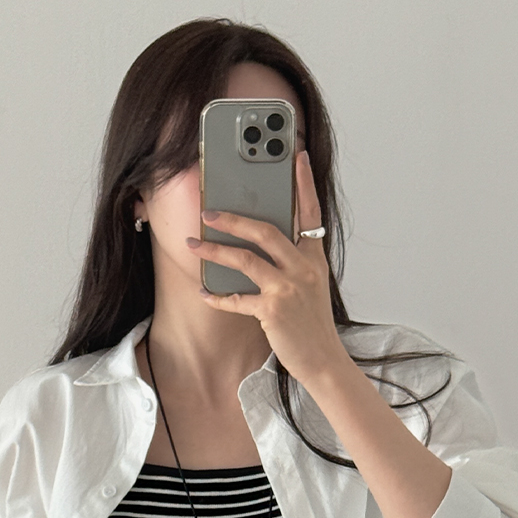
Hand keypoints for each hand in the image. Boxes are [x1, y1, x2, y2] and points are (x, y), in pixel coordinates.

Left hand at [189, 149, 345, 405]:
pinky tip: (204, 291)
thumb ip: (295, 261)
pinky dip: (217, 296)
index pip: (311, 212)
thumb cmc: (313, 324)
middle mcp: (302, 268)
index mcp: (313, 258)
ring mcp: (287, 288)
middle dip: (233, 218)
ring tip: (194, 245)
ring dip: (215, 250)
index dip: (304, 183)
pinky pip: (237, 299)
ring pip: (245, 259)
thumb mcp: (313, 285)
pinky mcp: (272, 311)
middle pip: (265, 230)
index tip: (297, 156)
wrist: (324, 361)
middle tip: (208, 211)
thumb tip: (263, 245)